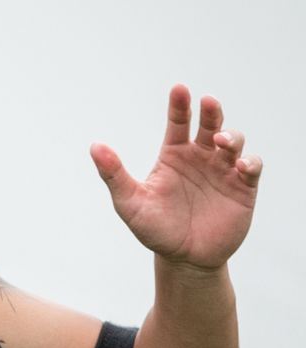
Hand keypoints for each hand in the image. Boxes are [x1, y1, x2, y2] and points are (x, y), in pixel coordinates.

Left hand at [91, 84, 262, 270]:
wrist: (183, 259)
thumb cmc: (154, 229)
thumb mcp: (130, 203)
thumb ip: (114, 174)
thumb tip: (95, 146)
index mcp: (173, 156)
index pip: (178, 122)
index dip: (179, 105)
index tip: (179, 89)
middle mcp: (200, 158)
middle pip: (210, 124)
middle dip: (211, 112)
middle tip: (208, 102)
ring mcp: (222, 171)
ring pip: (234, 142)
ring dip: (231, 136)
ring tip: (221, 141)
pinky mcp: (242, 189)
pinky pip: (252, 168)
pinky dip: (250, 162)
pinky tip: (241, 165)